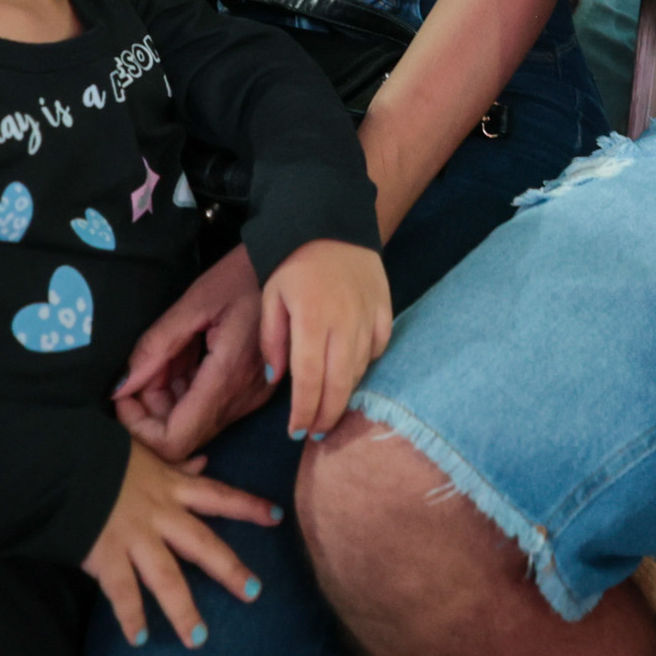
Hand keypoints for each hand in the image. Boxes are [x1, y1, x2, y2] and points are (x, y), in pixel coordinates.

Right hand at [81, 439, 277, 648]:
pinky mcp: (107, 554)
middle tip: (254, 593)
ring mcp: (135, 537)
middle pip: (203, 544)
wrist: (60, 461)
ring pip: (166, 578)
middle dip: (230, 570)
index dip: (248, 505)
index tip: (276, 518)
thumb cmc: (102, 455)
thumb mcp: (144, 454)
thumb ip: (175, 466)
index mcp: (171, 487)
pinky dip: (130, 616)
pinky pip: (122, 591)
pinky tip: (140, 639)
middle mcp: (160, 514)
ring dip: (183, 610)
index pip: (218, 495)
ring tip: (198, 639)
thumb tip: (203, 462)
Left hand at [114, 246, 268, 460]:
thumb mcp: (193, 304)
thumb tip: (119, 389)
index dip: (141, 428)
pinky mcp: (254, 391)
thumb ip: (155, 348)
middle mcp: (242, 397)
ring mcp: (251, 397)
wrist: (292, 264)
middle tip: (146, 365)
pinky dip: (188, 390)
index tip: (126, 394)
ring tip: (169, 353)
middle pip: (182, 434)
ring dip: (169, 396)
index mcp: (227, 377)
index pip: (175, 441)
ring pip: (195, 422)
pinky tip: (188, 354)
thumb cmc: (243, 275)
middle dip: (152, 408)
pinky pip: (211, 407)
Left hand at [258, 239, 391, 442]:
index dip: (304, 412)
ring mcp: (368, 316)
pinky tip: (352, 372)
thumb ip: (273, 340)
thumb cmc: (292, 262)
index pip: (310, 381)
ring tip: (330, 409)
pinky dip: (366, 365)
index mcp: (312, 321)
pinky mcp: (384, 308)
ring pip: (360, 370)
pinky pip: (378, 348)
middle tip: (316, 434)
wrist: (330, 221)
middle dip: (327, 416)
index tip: (296, 432)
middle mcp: (344, 323)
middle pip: (340, 384)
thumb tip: (278, 378)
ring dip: (345, 394)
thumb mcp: (271, 297)